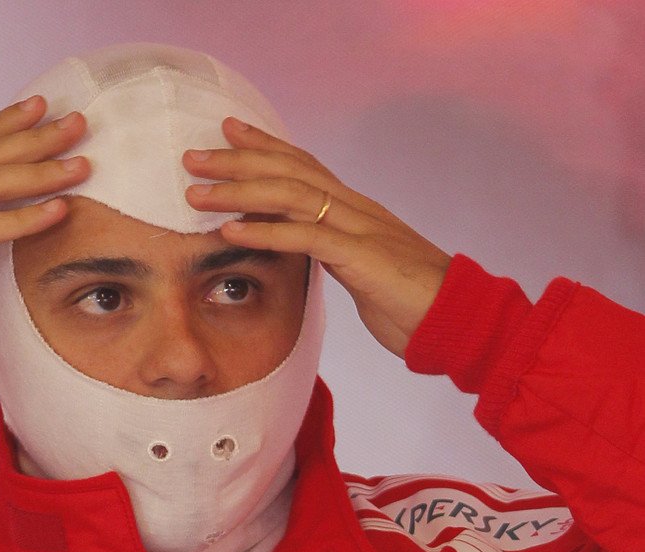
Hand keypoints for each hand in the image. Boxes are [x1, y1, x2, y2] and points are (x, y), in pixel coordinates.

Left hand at [182, 118, 450, 358]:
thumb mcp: (361, 268)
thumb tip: (304, 246)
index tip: (227, 132)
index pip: (304, 166)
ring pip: (291, 196)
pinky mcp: (361, 257)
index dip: (265, 145)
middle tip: (193, 157)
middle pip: (289, 171)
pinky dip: (263, 231)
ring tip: (196, 192)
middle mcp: (355, 209)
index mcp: (355, 209)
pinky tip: (229, 230)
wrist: (458, 320)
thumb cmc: (408, 301)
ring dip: (238, 192)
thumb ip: (333, 250)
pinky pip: (305, 237)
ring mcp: (360, 229)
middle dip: (237, 160)